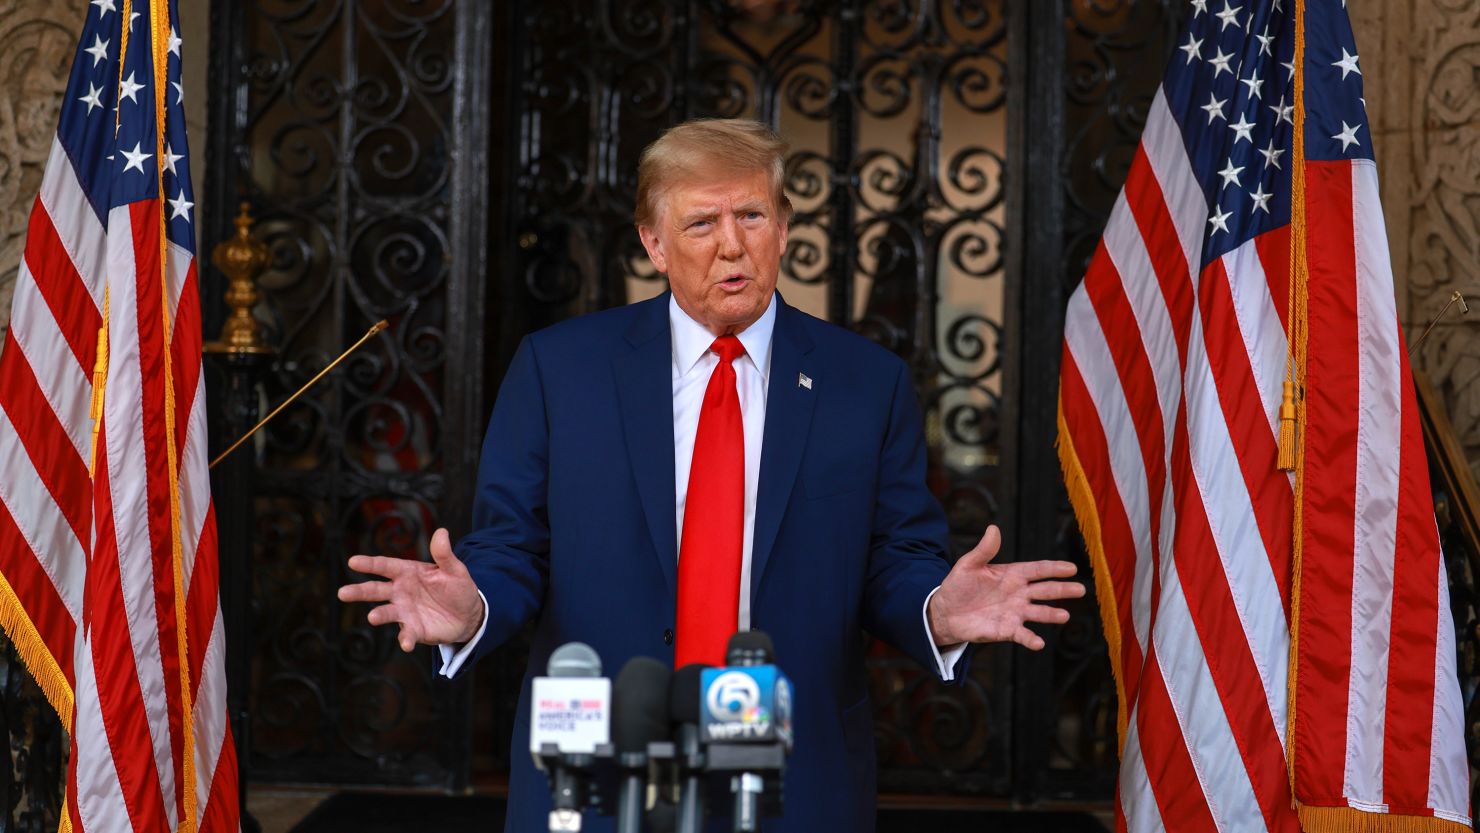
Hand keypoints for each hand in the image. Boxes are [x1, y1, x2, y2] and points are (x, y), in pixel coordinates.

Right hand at [338, 528, 483, 651]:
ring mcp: (405, 611)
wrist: (468, 615)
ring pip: (386, 612)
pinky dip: (405, 639)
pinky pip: (407, 634)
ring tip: (372, 617)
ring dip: (379, 615)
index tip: (352, 561)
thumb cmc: (457, 588)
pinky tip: (406, 643)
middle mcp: (401, 592)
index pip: (385, 566)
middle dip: (359, 591)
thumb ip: (444, 554)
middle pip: (376, 590)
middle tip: (342, 593)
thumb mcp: (454, 569)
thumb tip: (442, 532)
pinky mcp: (414, 630)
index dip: (370, 564)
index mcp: (408, 572)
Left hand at [927, 525, 1085, 649]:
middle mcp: (1019, 593)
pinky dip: (1031, 639)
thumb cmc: (959, 586)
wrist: (946, 612)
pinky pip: (1022, 634)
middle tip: (1081, 589)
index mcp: (1012, 575)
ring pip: (1039, 613)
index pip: (1038, 570)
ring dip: (1051, 615)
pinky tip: (1039, 643)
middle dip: (1063, 590)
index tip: (1072, 568)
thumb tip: (993, 528)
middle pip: (1045, 590)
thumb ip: (984, 550)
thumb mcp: (969, 565)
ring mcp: (1015, 612)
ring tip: (1064, 616)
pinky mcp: (1007, 630)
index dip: (1054, 569)